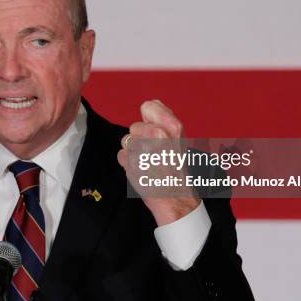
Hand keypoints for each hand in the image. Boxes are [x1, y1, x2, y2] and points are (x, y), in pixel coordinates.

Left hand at [117, 100, 199, 225]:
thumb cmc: (176, 167)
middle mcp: (158, 135)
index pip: (148, 106)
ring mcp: (143, 149)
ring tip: (148, 162)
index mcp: (173, 127)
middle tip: (153, 152)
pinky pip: (121, 155)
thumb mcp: (179, 138)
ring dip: (133, 152)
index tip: (154, 131)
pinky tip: (142, 170)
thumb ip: (164, 118)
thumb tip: (151, 103)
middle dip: (139, 138)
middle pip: (134, 127)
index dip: (148, 119)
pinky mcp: (131, 163)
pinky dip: (128, 164)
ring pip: (126, 141)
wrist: (175, 197)